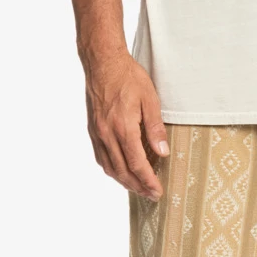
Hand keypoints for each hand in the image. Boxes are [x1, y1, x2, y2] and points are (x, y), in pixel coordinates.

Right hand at [85, 52, 168, 199]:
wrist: (102, 61)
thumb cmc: (128, 77)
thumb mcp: (150, 99)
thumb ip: (156, 128)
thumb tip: (163, 153)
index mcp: (123, 128)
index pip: (137, 164)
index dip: (148, 181)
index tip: (158, 192)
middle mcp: (107, 134)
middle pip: (123, 171)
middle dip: (138, 187)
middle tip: (152, 196)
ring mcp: (98, 134)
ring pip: (110, 168)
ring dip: (125, 182)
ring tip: (139, 188)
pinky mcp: (93, 130)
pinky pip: (102, 158)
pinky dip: (113, 170)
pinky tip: (122, 173)